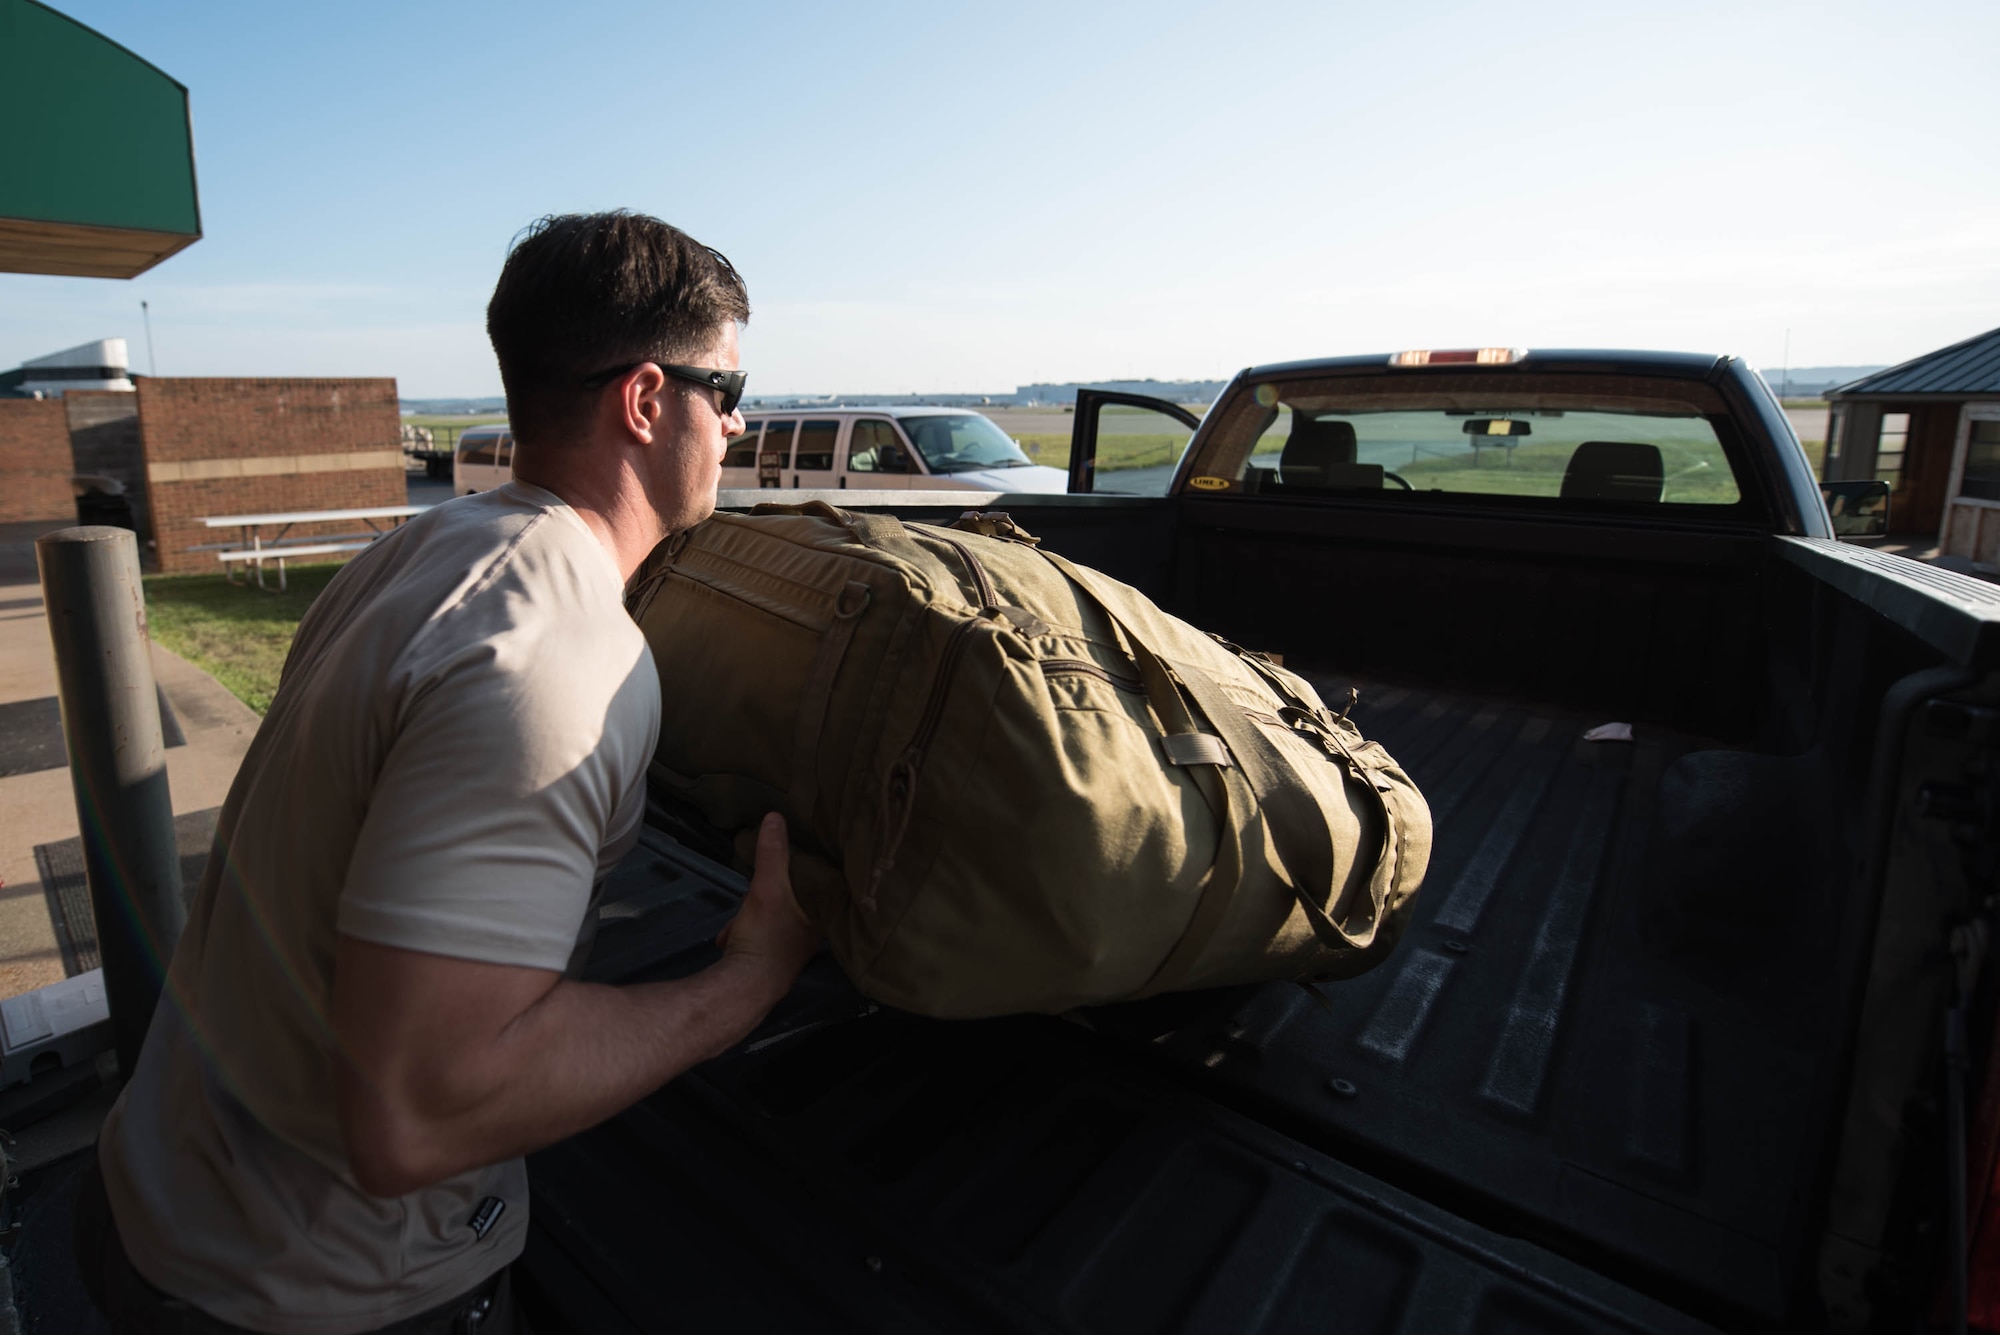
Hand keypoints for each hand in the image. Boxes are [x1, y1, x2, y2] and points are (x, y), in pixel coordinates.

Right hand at [715, 813, 820, 995]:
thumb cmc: (766, 937)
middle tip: (756, 890)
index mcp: (825, 913)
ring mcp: (796, 948)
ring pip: (775, 915)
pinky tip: (730, 936)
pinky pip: (762, 933)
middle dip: (768, 892)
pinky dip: (746, 930)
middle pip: (796, 896)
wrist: (744, 988)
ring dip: (752, 913)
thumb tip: (775, 817)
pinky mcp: (776, 959)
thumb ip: (772, 853)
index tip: (805, 851)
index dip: (814, 865)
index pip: (826, 879)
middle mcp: (817, 931)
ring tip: (739, 919)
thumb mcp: (767, 888)